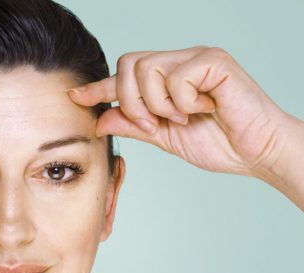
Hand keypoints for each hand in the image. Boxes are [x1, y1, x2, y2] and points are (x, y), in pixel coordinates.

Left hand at [68, 45, 289, 176]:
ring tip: (182, 118)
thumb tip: (100, 117)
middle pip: (129, 64)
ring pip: (147, 69)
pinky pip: (175, 77)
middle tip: (152, 125)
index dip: (99, 86)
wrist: (256, 153)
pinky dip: (182, 102)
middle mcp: (180, 61)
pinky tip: (202, 110)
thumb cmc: (218, 143)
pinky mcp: (214, 61)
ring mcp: (197, 58)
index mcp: (168, 79)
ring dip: (157, 104)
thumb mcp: (164, 136)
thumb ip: (134, 124)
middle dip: (131, 101)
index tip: (75, 96)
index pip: (125, 75)